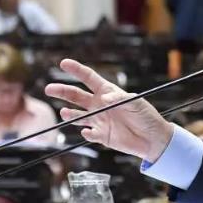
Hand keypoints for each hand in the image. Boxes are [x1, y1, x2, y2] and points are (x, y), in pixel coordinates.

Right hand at [45, 59, 173, 161]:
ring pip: (78, 115)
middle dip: (62, 91)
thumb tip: (102, 98)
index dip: (76, 70)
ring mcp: (99, 120)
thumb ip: (119, 99)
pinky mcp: (101, 136)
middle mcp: (99, 105)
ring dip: (69, 114)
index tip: (63, 63)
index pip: (88, 78)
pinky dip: (86, 133)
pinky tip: (86, 132)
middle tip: (49, 89)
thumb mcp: (135, 103)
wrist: (153, 139)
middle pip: (76, 95)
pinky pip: (89, 134)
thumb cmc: (146, 116)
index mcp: (107, 91)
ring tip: (64, 113)